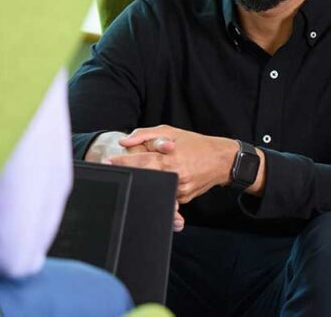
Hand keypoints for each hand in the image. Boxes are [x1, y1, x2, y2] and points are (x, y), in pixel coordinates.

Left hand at [108, 125, 239, 203]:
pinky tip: (164, 177)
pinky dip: (160, 186)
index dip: (122, 163)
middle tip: (117, 170)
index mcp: (170, 158)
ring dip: (147, 181)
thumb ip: (145, 135)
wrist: (222, 160)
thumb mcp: (171, 131)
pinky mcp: (183, 198)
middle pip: (144, 178)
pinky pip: (165, 193)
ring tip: (149, 172)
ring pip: (154, 188)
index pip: (140, 163)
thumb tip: (124, 142)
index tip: (107, 163)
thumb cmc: (196, 144)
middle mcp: (175, 176)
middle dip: (131, 173)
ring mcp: (180, 190)